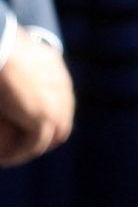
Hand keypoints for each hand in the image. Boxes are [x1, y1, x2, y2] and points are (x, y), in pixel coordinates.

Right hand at [0, 35, 74, 165]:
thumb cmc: (2, 47)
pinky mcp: (44, 117)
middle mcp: (62, 90)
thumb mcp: (15, 53)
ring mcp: (56, 104)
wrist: (3, 47)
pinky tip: (4, 159)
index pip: (62, 104)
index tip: (23, 130)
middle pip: (62, 124)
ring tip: (9, 157)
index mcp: (57, 74)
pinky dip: (20, 154)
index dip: (46, 120)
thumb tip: (3, 66)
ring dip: (30, 149)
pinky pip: (35, 144)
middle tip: (18, 150)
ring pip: (50, 138)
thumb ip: (19, 64)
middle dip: (42, 138)